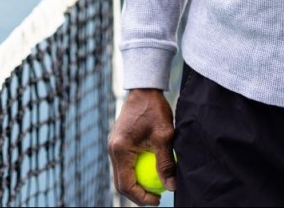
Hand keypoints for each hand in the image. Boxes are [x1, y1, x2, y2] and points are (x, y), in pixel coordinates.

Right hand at [108, 88, 175, 205]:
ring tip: (155, 185)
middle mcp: (112, 149)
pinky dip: (135, 170)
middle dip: (138, 194)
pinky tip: (151, 169)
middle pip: (121, 183)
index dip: (141, 197)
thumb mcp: (164, 135)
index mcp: (120, 150)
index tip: (158, 200)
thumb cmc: (155, 108)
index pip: (126, 184)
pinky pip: (125, 163)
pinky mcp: (118, 141)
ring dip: (136, 182)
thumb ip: (166, 162)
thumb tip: (171, 186)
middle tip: (157, 197)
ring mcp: (114, 145)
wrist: (144, 87)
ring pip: (122, 174)